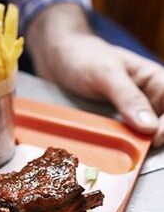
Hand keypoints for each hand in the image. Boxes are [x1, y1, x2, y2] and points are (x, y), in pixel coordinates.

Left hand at [26, 4, 163, 145]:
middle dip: (155, 137)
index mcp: (154, 79)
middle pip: (161, 122)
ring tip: (130, 153)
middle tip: (140, 151)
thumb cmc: (83, 58)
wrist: (58, 58)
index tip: (154, 138)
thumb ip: (128, 97)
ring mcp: (130, 111)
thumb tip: (150, 127)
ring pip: (144, 133)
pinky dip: (123, 145)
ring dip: (139, 144)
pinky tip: (117, 151)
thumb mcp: (106, 74)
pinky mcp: (115, 122)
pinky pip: (124, 137)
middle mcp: (147, 97)